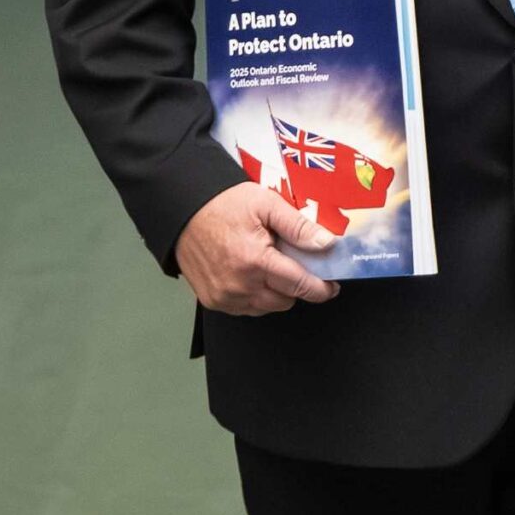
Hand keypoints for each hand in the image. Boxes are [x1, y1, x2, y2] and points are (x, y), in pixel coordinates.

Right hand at [175, 181, 340, 315]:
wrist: (183, 211)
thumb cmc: (224, 205)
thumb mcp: (266, 204)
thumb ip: (298, 227)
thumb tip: (327, 244)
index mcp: (255, 261)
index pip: (299, 285)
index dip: (320, 288)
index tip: (331, 287)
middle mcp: (238, 285)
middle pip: (285, 301)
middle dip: (298, 287)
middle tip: (298, 267)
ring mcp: (224, 296)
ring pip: (266, 308)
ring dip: (277, 294)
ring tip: (273, 268)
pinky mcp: (213, 301)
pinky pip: (246, 309)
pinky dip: (256, 298)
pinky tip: (255, 277)